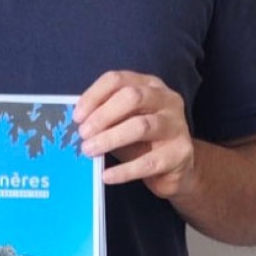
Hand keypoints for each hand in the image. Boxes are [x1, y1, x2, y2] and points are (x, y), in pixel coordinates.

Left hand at [74, 70, 194, 198]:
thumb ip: (104, 116)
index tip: (76, 116)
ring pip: (141, 126)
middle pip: (132, 97)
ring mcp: (177, 124)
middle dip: (103, 115)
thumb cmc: (143, 140)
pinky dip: (124, 170)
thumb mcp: (122, 121)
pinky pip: (149, 162)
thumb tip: (75, 121)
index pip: (117, 79)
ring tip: (89, 150)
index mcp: (148, 84)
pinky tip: (107, 175)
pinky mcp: (181, 152)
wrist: (177, 168)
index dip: (93, 96)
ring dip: (110, 138)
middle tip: (83, 133)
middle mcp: (166, 99)